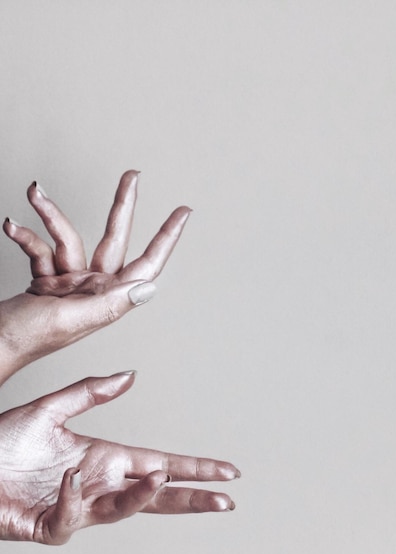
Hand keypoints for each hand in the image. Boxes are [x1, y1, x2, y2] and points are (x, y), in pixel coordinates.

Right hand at [0, 171, 189, 384]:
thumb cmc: (26, 340)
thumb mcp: (71, 319)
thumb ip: (108, 303)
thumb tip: (148, 289)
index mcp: (108, 299)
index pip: (147, 264)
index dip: (166, 238)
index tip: (183, 212)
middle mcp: (95, 289)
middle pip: (115, 240)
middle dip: (121, 207)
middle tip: (132, 176)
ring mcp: (72, 283)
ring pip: (69, 239)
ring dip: (51, 216)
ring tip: (35, 193)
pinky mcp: (48, 280)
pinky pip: (41, 249)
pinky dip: (26, 237)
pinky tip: (12, 227)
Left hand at [0, 371, 238, 544]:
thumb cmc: (1, 445)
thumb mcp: (49, 410)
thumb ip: (91, 392)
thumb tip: (131, 375)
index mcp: (107, 459)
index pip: (164, 463)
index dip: (196, 468)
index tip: (226, 470)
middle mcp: (100, 485)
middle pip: (158, 496)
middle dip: (193, 499)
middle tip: (225, 500)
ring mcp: (78, 508)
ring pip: (123, 511)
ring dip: (143, 496)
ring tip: (160, 477)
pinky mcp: (49, 526)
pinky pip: (71, 517)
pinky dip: (74, 500)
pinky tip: (73, 479)